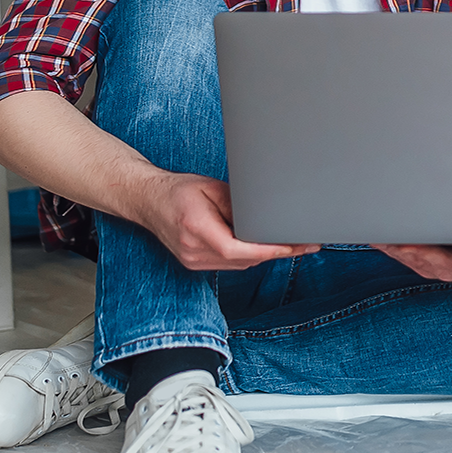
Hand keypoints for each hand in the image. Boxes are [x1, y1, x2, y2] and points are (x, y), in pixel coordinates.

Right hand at [135, 171, 319, 270]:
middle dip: (275, 251)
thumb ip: (239, 203)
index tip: (293, 246)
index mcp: (197, 229)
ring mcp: (193, 260)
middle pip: (244, 259)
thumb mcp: (212, 188)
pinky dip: (247, 255)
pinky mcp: (194, 263)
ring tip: (290, 243)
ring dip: (263, 255)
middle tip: (304, 242)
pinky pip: (229, 264)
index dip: (269, 250)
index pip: (239, 249)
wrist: (147, 200)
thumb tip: (264, 215)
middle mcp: (194, 250)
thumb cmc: (178, 190)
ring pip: (239, 264)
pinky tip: (262, 245)